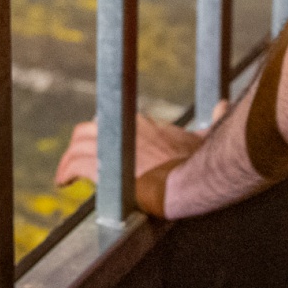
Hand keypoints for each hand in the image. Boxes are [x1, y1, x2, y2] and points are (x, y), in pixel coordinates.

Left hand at [56, 112, 204, 217]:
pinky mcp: (105, 168)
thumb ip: (213, 121)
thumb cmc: (204, 162)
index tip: (100, 143)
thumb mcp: (208, 137)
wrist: (195, 180)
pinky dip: (66, 171)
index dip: (103, 131)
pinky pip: (76, 164)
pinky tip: (63, 181)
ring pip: (79, 144)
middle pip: (90, 128)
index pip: (114, 118)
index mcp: (146, 124)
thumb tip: (223, 106)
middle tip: (77, 162)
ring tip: (66, 175)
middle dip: (81, 144)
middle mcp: (127, 128)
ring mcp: (115, 147)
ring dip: (69, 159)